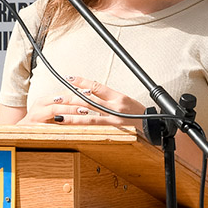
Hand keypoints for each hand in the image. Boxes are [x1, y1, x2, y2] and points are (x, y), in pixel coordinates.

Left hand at [23, 76, 144, 126]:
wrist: (152, 125)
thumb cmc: (137, 112)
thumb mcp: (124, 99)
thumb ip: (107, 96)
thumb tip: (89, 91)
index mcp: (118, 96)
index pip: (96, 86)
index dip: (82, 82)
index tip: (69, 78)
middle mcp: (115, 106)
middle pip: (89, 100)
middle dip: (71, 99)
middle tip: (56, 98)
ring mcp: (113, 119)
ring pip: (88, 116)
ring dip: (71, 115)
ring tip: (57, 115)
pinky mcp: (113, 128)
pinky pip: (93, 127)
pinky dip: (80, 125)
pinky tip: (70, 126)